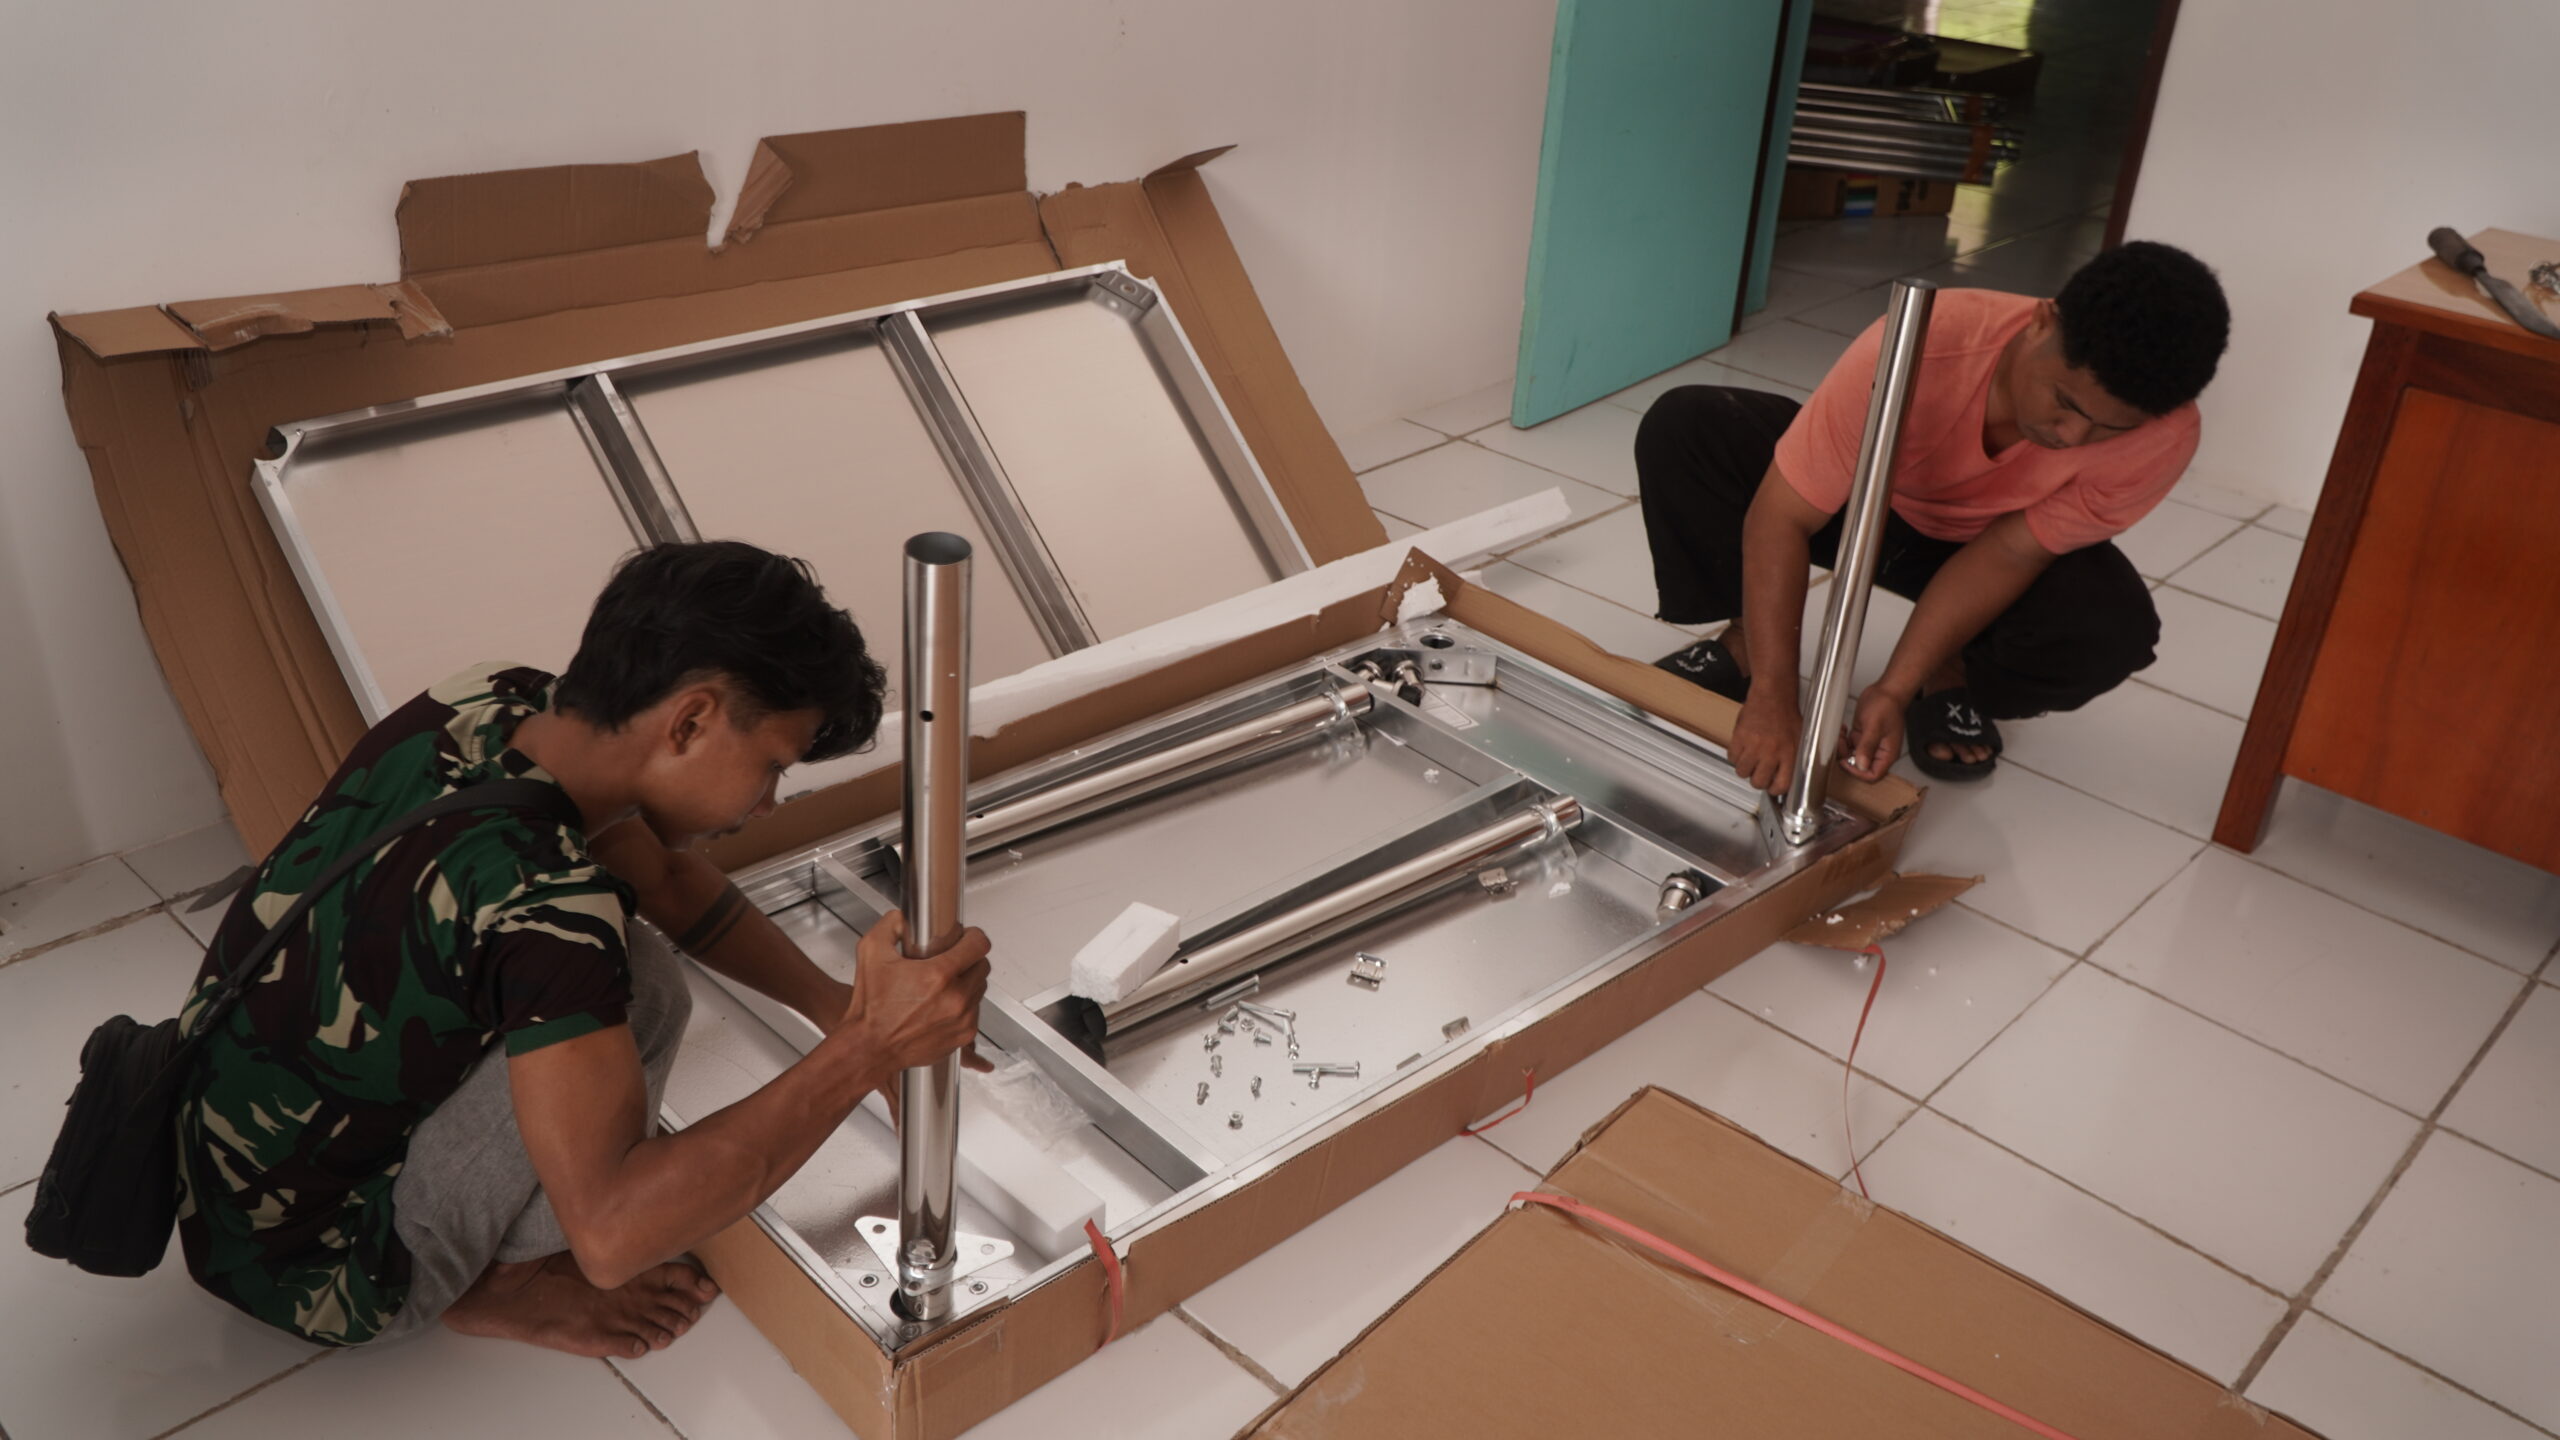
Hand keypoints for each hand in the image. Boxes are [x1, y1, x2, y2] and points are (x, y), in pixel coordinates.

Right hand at [839, 911, 995, 1086]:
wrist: (869, 1047)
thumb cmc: (870, 1007)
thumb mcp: (870, 953)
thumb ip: (889, 925)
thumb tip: (903, 918)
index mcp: (938, 975)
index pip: (979, 944)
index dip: (973, 936)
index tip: (966, 938)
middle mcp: (955, 998)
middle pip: (982, 966)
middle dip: (969, 960)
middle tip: (951, 961)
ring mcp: (962, 1019)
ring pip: (980, 989)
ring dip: (966, 983)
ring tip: (943, 984)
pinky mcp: (963, 1036)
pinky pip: (974, 1012)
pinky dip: (963, 1006)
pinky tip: (943, 1004)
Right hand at [1729, 686, 1805, 794]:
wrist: (1772, 695)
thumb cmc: (1786, 714)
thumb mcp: (1799, 739)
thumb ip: (1792, 759)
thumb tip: (1786, 777)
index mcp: (1789, 753)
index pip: (1781, 785)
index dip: (1775, 789)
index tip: (1772, 786)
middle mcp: (1771, 751)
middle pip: (1758, 782)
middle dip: (1758, 780)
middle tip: (1759, 772)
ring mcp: (1754, 745)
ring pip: (1742, 772)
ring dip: (1745, 768)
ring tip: (1750, 759)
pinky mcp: (1739, 737)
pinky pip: (1732, 757)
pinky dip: (1735, 756)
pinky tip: (1742, 749)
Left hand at [1842, 685, 1907, 779]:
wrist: (1886, 690)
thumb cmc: (1887, 706)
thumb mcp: (1875, 726)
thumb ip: (1867, 746)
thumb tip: (1862, 765)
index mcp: (1886, 754)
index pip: (1872, 775)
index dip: (1857, 773)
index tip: (1846, 762)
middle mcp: (1878, 752)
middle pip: (1860, 767)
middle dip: (1847, 758)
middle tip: (1841, 745)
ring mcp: (1869, 744)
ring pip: (1852, 756)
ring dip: (1842, 748)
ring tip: (1841, 735)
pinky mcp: (1862, 736)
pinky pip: (1849, 746)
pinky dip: (1842, 740)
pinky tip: (1843, 730)